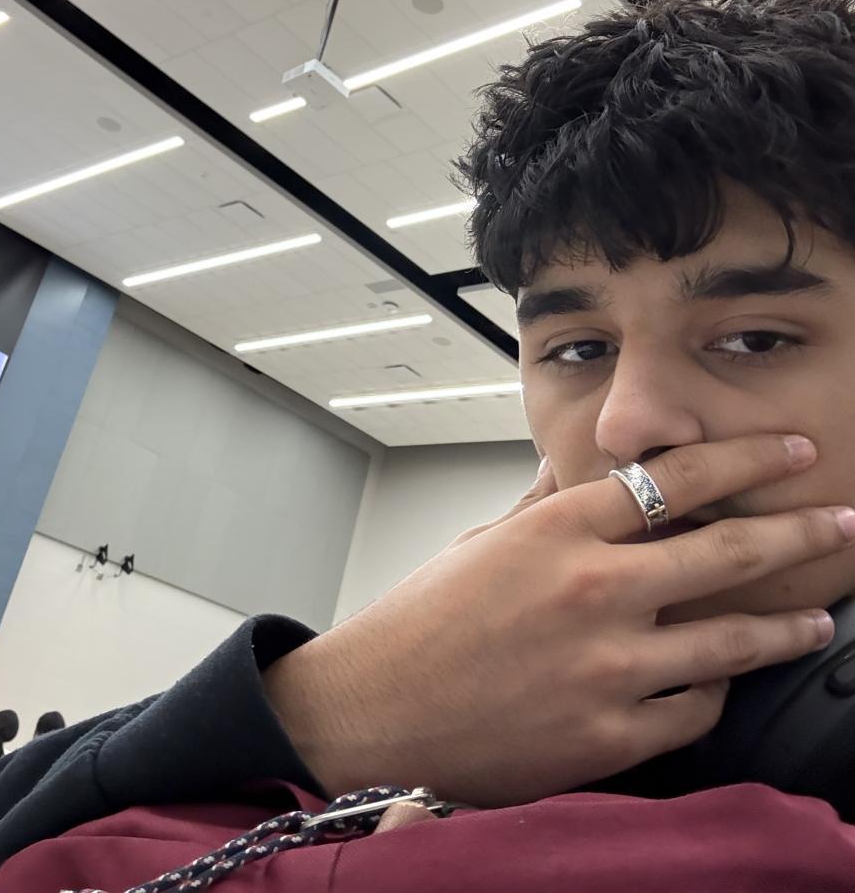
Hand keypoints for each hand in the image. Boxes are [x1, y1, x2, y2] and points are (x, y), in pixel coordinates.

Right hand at [263, 434, 852, 807]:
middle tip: (842, 518)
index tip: (790, 449)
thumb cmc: (422, 622)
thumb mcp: (480, 542)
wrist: (375, 712)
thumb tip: (572, 467)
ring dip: (785, 625)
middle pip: (724, 550)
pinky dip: (716, 692)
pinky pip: (693, 710)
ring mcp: (605, 667)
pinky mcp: (606, 736)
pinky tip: (730, 682)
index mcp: (558, 530)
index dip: (745, 458)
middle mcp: (591, 590)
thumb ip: (540, 504)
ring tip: (817, 618)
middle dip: (798, 530)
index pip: (675, 478)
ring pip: (729, 641)